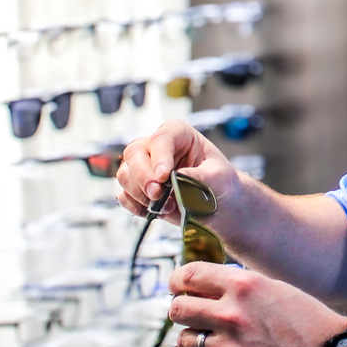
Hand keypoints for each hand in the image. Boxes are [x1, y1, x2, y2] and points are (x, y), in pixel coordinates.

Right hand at [115, 118, 233, 222]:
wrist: (221, 207)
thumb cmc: (222, 183)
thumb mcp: (219, 177)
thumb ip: (200, 176)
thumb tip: (177, 177)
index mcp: (180, 134)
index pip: (162, 137)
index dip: (159, 156)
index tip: (164, 176)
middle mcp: (158, 148)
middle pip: (134, 153)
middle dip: (143, 177)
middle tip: (158, 194)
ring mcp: (145, 168)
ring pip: (125, 175)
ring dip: (141, 194)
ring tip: (167, 206)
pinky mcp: (139, 189)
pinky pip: (124, 195)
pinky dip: (135, 206)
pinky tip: (154, 211)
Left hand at [169, 262, 346, 346]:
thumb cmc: (305, 321)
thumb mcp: (273, 288)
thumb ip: (236, 286)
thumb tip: (201, 287)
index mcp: (242, 286)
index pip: (189, 276)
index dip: (178, 280)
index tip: (178, 286)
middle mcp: (231, 315)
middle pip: (178, 309)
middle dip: (182, 310)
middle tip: (190, 314)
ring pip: (186, 341)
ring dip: (195, 339)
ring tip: (215, 340)